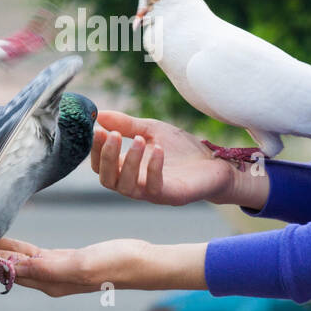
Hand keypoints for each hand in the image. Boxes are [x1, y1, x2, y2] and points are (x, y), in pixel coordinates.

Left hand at [0, 236, 207, 296]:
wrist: (145, 263)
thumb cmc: (118, 263)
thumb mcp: (81, 264)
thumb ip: (47, 267)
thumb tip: (13, 269)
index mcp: (49, 281)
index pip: (7, 271)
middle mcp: (48, 279)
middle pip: (7, 267)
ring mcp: (57, 269)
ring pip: (17, 260)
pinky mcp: (65, 259)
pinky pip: (33, 253)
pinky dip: (16, 246)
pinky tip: (6, 239)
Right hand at [90, 109, 266, 208]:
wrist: (215, 163)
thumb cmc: (181, 150)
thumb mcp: (151, 130)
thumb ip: (126, 124)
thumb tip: (99, 114)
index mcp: (127, 170)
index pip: (99, 166)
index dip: (95, 150)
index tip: (97, 129)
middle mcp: (135, 184)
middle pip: (107, 180)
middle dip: (106, 157)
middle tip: (112, 135)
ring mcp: (152, 193)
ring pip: (126, 187)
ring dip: (128, 162)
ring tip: (138, 140)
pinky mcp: (171, 196)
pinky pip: (154, 187)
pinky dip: (152, 168)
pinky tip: (157, 149)